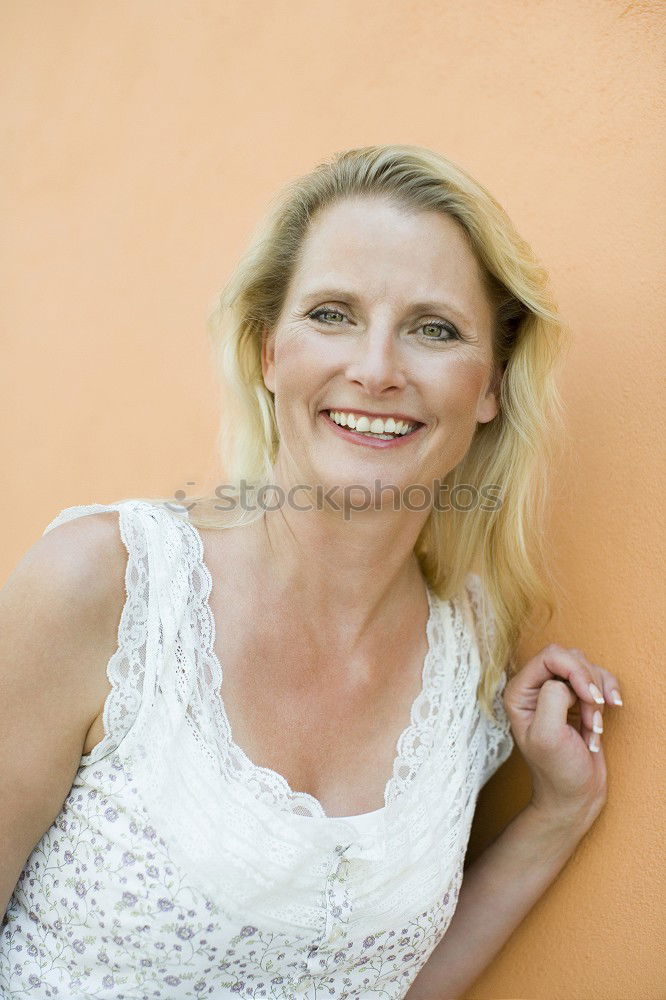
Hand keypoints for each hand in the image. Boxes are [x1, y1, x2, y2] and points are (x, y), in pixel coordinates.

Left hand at [502, 644, 622, 831]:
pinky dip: (607, 696)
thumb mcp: (548, 736)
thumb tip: (564, 682)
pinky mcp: (576, 698)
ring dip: (598, 696)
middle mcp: (534, 687)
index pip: (550, 655)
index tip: (590, 699)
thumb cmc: (557, 771)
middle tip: (591, 719)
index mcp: (518, 692)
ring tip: (593, 728)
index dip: (576, 671)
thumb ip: (552, 699)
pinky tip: (608, 715)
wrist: (574, 796)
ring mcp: (556, 691)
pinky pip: (598, 679)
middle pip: (570, 658)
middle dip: (588, 686)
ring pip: (586, 667)